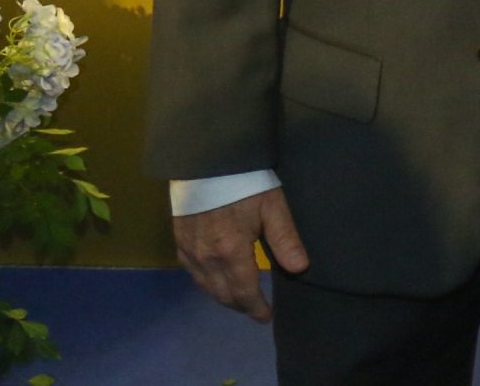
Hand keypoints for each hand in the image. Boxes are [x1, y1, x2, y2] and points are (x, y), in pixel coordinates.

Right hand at [172, 187, 308, 321]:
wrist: (206, 162)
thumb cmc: (244, 182)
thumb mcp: (272, 206)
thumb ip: (285, 239)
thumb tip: (299, 269)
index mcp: (231, 252)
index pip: (244, 292)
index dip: (256, 308)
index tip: (267, 317)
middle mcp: (206, 259)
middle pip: (224, 294)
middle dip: (241, 306)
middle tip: (256, 310)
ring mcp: (190, 252)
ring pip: (206, 287)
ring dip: (224, 297)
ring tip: (240, 300)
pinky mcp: (179, 243)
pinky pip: (193, 274)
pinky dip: (207, 284)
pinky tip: (216, 281)